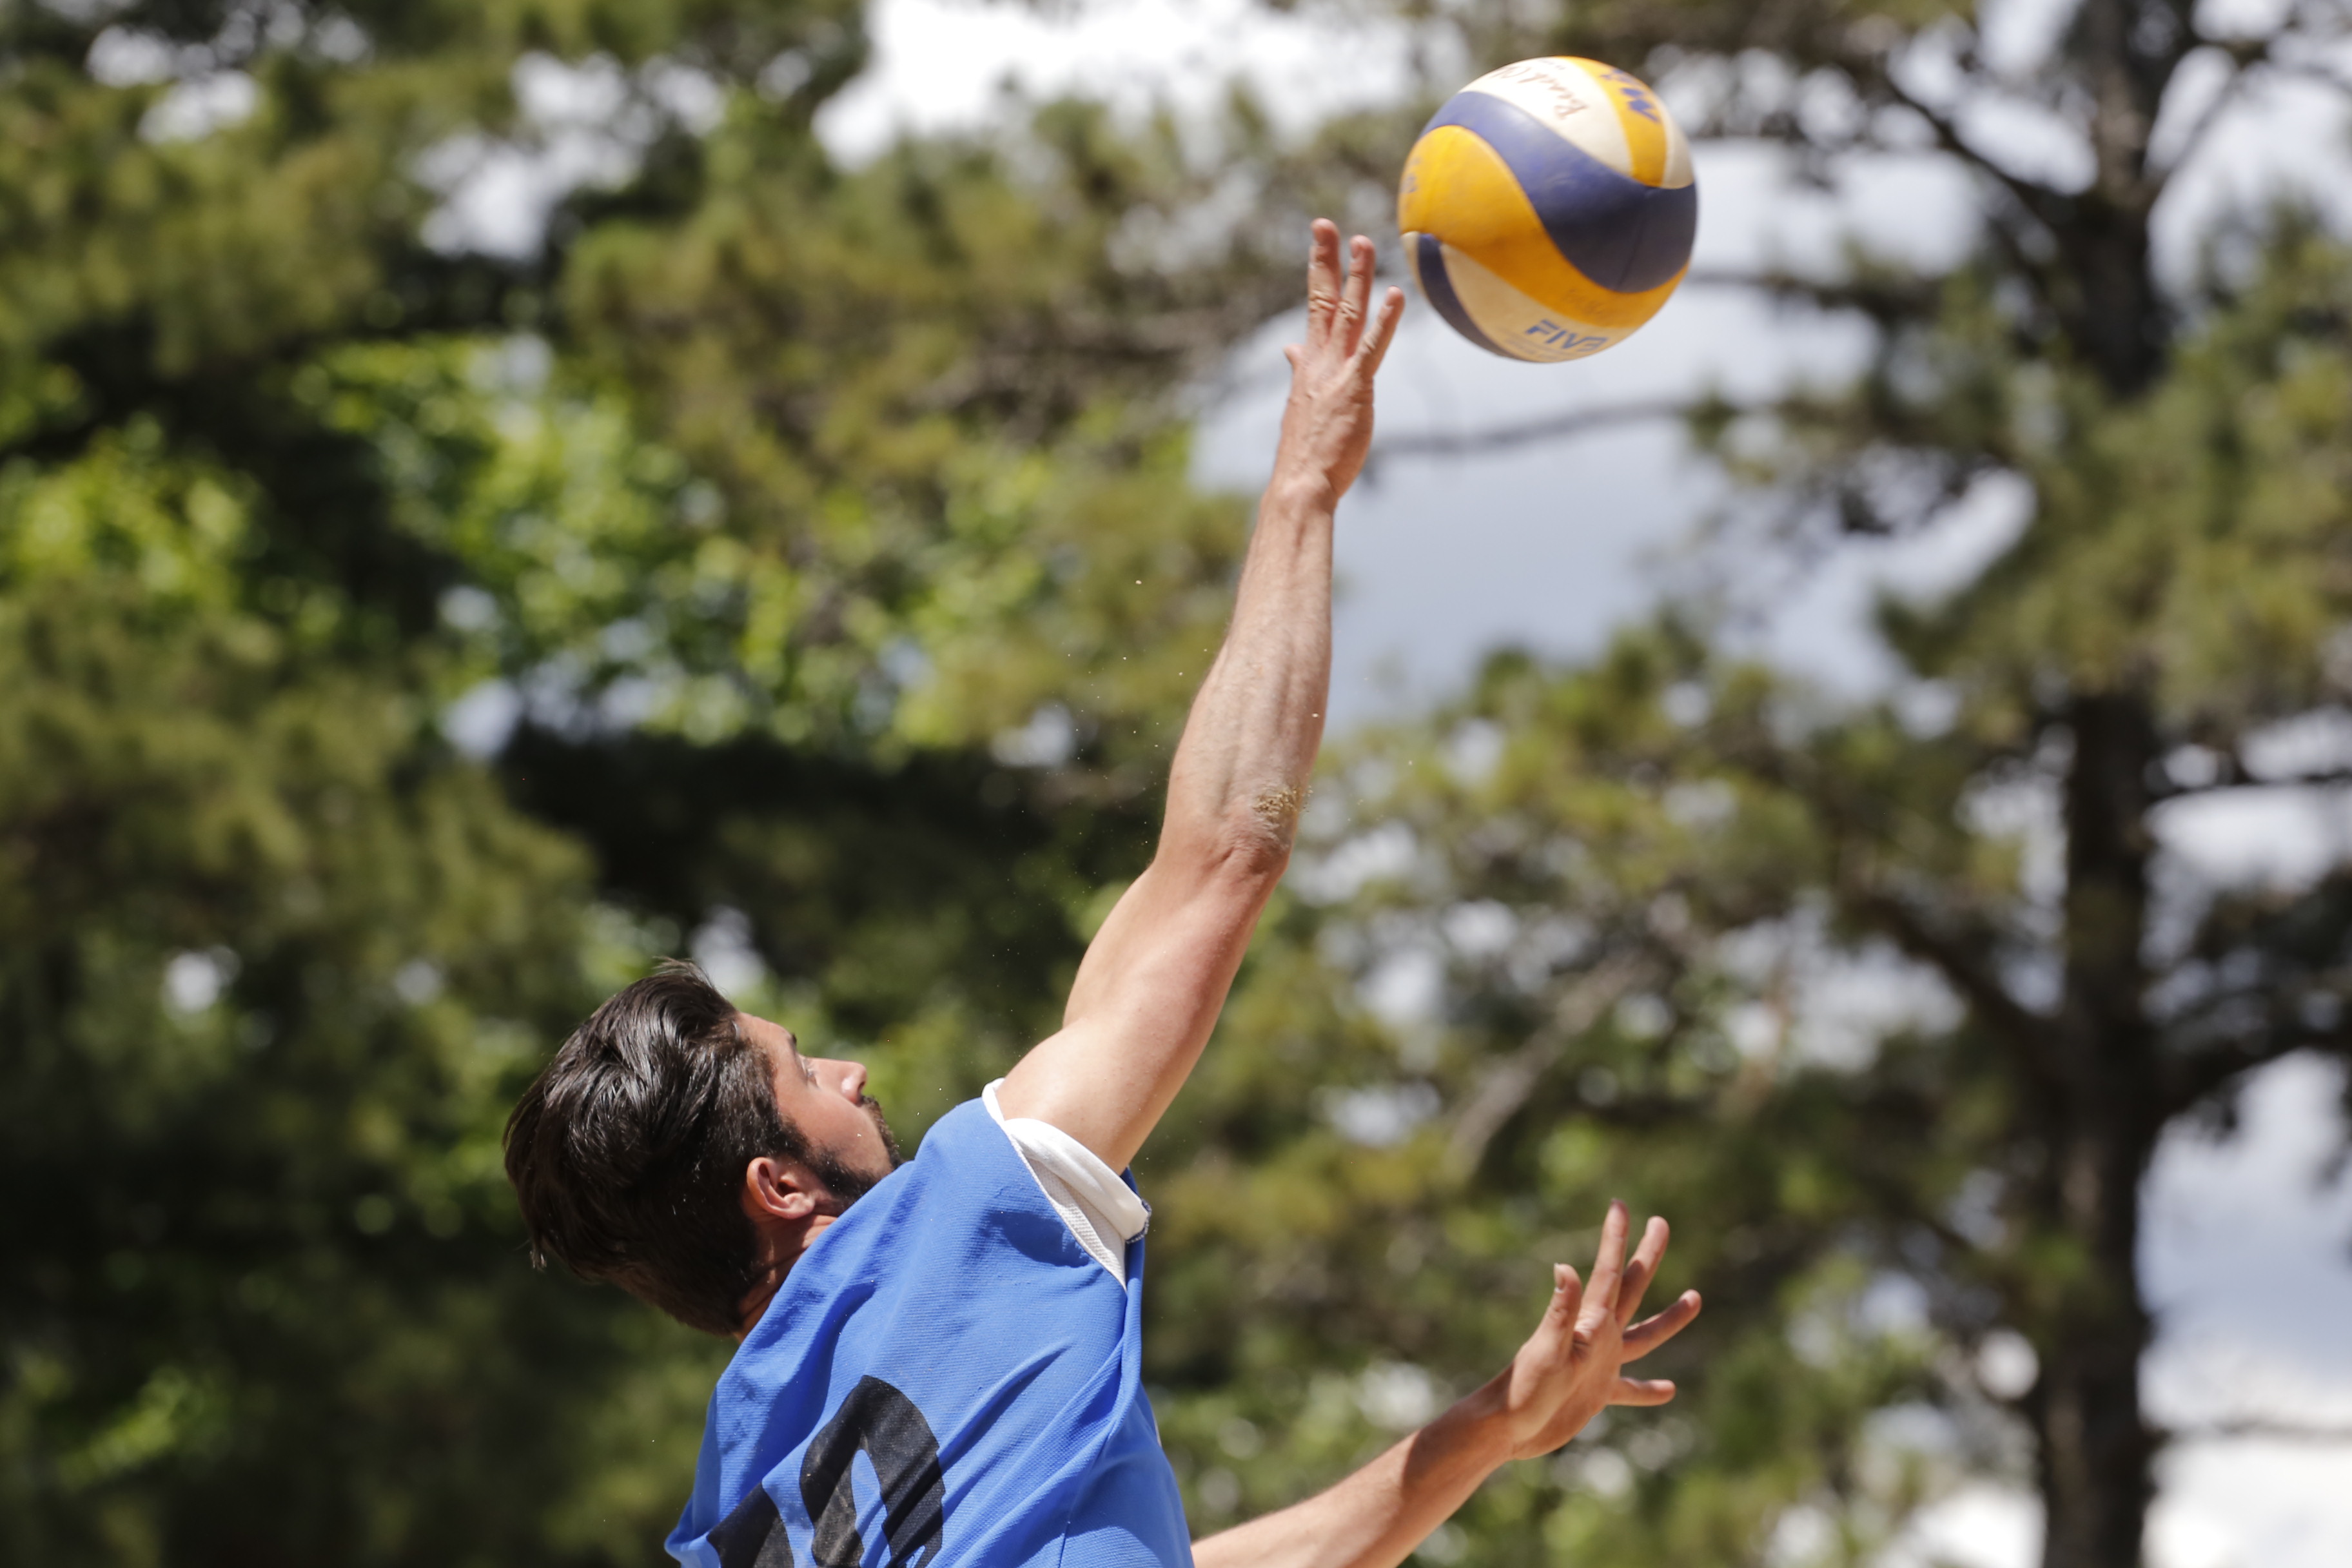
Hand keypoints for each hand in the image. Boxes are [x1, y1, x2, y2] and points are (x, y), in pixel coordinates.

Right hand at [1273, 220, 1405, 502]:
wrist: (1301, 483)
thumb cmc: (1306, 451)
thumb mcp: (1302, 402)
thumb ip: (1300, 370)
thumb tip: (1290, 348)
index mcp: (1309, 364)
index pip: (1314, 306)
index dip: (1318, 269)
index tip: (1321, 238)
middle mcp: (1319, 361)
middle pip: (1324, 299)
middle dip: (1327, 260)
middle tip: (1327, 223)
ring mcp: (1336, 373)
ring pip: (1348, 315)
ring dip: (1357, 277)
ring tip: (1364, 242)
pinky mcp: (1355, 389)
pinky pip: (1372, 348)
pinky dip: (1385, 321)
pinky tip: (1396, 295)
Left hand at [1491, 1201, 1701, 1460]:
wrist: (1508, 1426)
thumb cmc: (1525, 1388)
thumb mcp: (1547, 1349)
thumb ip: (1561, 1311)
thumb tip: (1564, 1266)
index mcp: (1589, 1322)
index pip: (1608, 1272)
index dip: (1616, 1237)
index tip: (1621, 1204)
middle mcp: (1598, 1337)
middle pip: (1630, 1288)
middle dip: (1646, 1255)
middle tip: (1661, 1222)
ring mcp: (1599, 1364)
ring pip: (1643, 1336)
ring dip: (1668, 1318)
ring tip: (1695, 1298)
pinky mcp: (1596, 1393)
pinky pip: (1630, 1389)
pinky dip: (1648, 1389)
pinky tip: (1669, 1390)